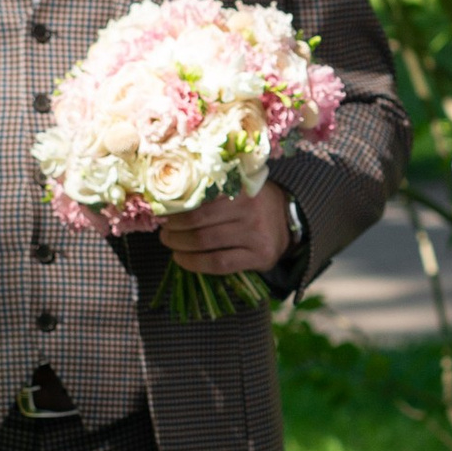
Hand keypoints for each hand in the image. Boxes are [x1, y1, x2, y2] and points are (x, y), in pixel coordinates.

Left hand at [158, 181, 292, 279]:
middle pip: (199, 223)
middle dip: (174, 230)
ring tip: (171, 245)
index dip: (176, 210)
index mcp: (241, 189)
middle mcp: (250, 211)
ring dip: (180, 246)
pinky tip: (182, 260)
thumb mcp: (239, 187)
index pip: (201, 200)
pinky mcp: (259, 257)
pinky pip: (219, 263)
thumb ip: (212, 191)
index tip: (163, 214)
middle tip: (164, 232)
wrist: (288, 221)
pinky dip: (195, 263)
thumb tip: (171, 202)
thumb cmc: (253, 202)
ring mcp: (256, 236)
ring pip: (207, 243)